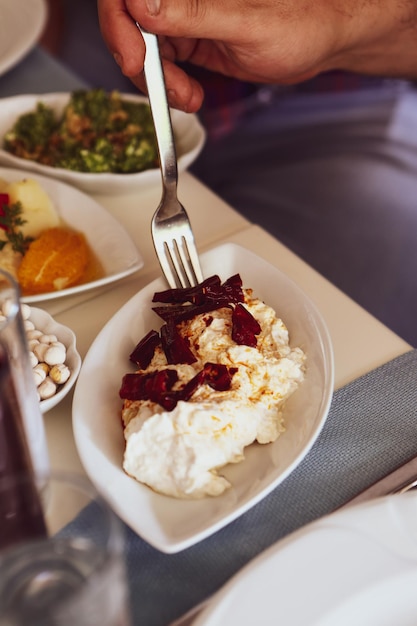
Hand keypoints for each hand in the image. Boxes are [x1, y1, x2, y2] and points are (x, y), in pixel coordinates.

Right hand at [98, 0, 416, 111]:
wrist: (320, 41)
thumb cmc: (299, 23)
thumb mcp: (245, 23)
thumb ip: (193, 14)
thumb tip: (142, 5)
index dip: (119, 22)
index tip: (135, 57)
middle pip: (128, 20)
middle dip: (139, 61)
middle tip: (162, 89)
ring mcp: (184, 15)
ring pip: (144, 46)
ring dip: (157, 81)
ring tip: (188, 98)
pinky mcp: (192, 36)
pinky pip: (163, 62)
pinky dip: (170, 86)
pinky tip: (190, 96)